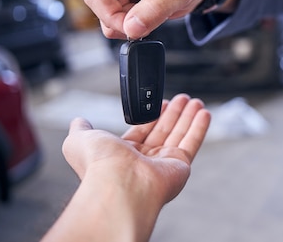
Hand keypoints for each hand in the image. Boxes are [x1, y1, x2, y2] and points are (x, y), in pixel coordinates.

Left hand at [41, 94, 210, 241]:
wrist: (119, 184)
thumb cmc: (99, 165)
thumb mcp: (80, 139)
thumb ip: (81, 129)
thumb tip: (78, 121)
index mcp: (122, 154)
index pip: (142, 130)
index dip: (152, 114)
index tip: (162, 102)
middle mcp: (144, 160)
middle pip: (163, 131)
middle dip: (174, 113)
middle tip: (183, 99)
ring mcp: (163, 164)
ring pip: (179, 135)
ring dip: (188, 117)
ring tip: (196, 102)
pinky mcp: (180, 166)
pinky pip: (192, 143)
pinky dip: (199, 128)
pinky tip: (203, 113)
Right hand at [83, 0, 216, 39]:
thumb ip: (155, 9)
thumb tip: (130, 28)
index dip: (112, 17)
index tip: (134, 28)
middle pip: (100, 7)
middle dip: (122, 21)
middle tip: (149, 21)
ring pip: (107, 16)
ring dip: (129, 24)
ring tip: (154, 14)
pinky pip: (118, 18)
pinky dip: (133, 24)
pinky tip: (150, 15)